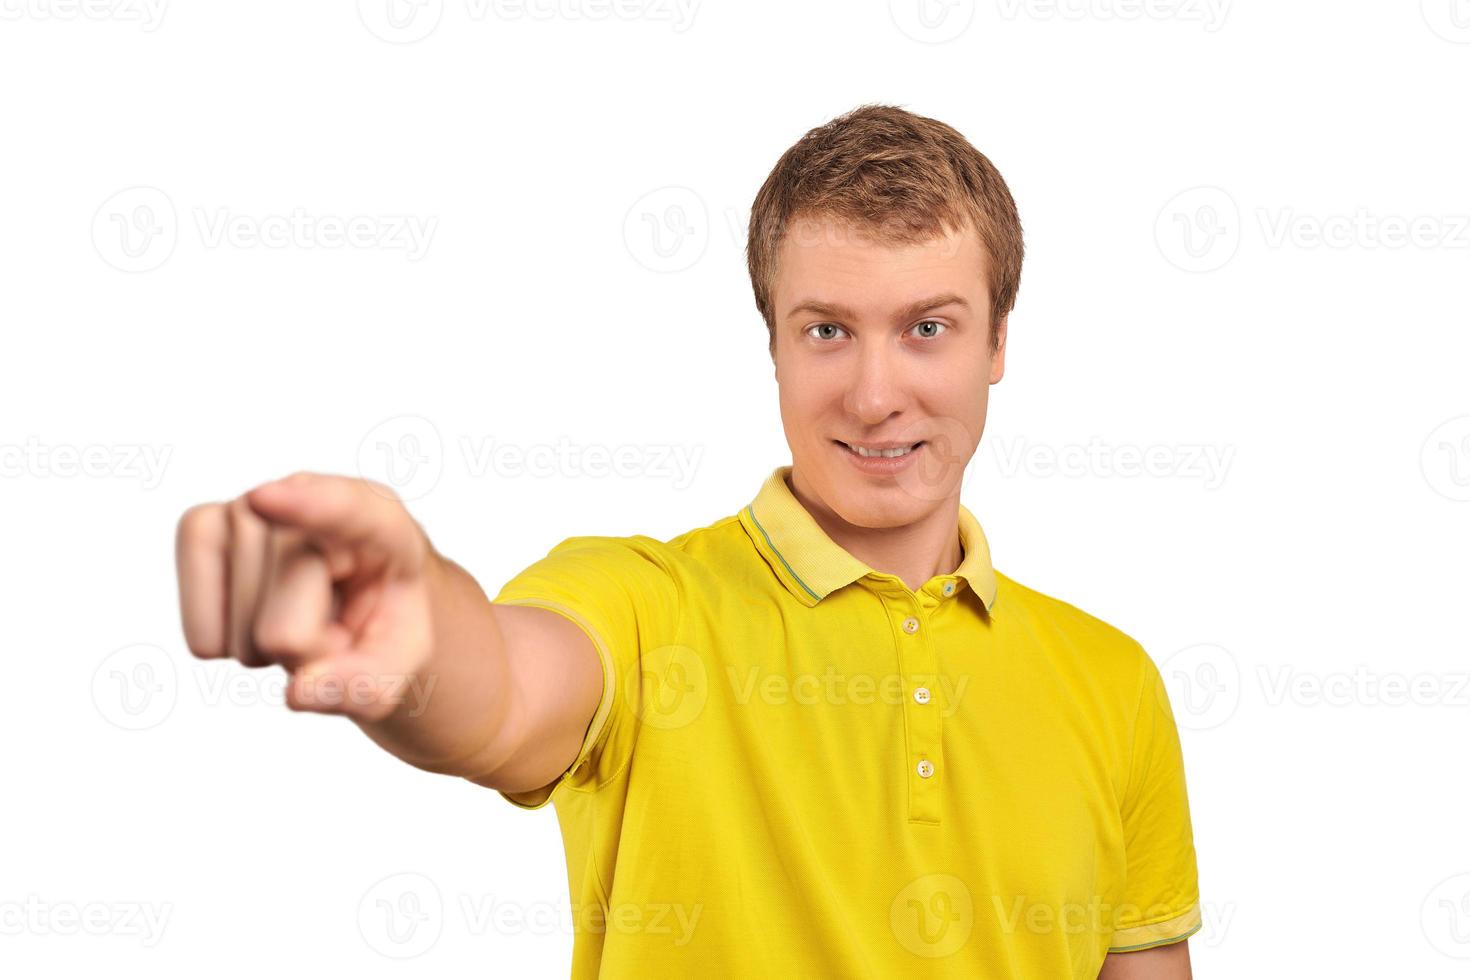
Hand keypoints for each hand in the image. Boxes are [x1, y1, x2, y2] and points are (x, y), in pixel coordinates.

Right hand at [174, 472, 434, 721]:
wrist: (351, 594)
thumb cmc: (379, 617)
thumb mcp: (400, 659)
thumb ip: (369, 683)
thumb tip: (300, 692)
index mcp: (380, 521)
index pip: (345, 510)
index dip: (307, 507)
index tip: (264, 501)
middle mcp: (309, 494)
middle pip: (284, 627)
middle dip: (308, 653)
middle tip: (334, 626)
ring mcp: (248, 506)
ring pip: (242, 634)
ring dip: (270, 651)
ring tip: (298, 613)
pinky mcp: (200, 526)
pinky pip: (202, 635)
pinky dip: (226, 647)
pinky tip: (255, 614)